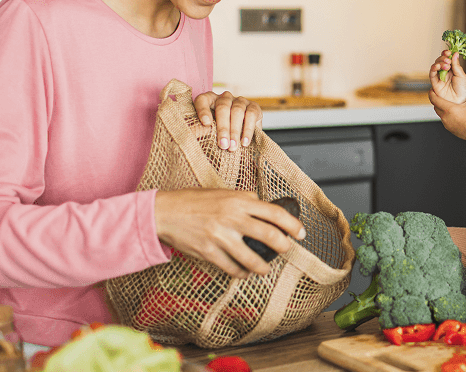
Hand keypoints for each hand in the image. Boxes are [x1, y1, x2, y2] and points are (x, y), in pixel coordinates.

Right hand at [153, 189, 305, 277]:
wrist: (164, 212)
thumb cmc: (194, 201)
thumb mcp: (222, 192)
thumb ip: (244, 199)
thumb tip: (263, 207)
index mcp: (238, 201)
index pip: (274, 213)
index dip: (292, 225)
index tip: (300, 233)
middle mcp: (232, 218)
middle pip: (269, 236)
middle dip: (283, 247)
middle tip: (286, 250)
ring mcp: (220, 236)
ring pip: (252, 258)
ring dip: (262, 267)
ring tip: (264, 269)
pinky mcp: (208, 252)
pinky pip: (231, 268)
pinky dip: (240, 272)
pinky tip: (243, 272)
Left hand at [194, 91, 261, 150]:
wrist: (239, 140)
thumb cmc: (218, 136)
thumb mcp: (207, 134)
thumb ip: (198, 133)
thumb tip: (189, 136)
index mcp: (209, 100)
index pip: (203, 100)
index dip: (203, 110)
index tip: (206, 124)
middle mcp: (224, 98)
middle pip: (223, 107)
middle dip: (223, 128)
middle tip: (223, 145)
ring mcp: (240, 101)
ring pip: (237, 111)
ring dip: (235, 131)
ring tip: (233, 147)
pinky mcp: (254, 106)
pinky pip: (251, 114)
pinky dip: (248, 130)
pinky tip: (244, 142)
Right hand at [429, 50, 465, 103]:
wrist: (461, 102)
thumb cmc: (463, 90)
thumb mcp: (462, 75)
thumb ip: (456, 65)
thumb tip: (455, 54)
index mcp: (452, 70)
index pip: (447, 59)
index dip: (447, 54)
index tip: (449, 51)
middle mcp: (445, 73)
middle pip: (440, 61)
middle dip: (443, 58)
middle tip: (448, 60)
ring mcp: (440, 78)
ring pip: (435, 66)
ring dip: (439, 63)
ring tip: (446, 64)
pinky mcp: (435, 84)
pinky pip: (432, 75)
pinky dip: (433, 69)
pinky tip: (438, 67)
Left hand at [429, 87, 465, 154]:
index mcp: (448, 109)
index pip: (434, 100)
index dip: (431, 94)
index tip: (431, 90)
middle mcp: (445, 117)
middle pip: (436, 107)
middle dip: (436, 101)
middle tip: (440, 97)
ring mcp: (447, 125)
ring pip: (441, 115)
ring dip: (442, 110)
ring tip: (448, 106)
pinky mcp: (451, 130)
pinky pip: (446, 122)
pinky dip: (447, 117)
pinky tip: (454, 115)